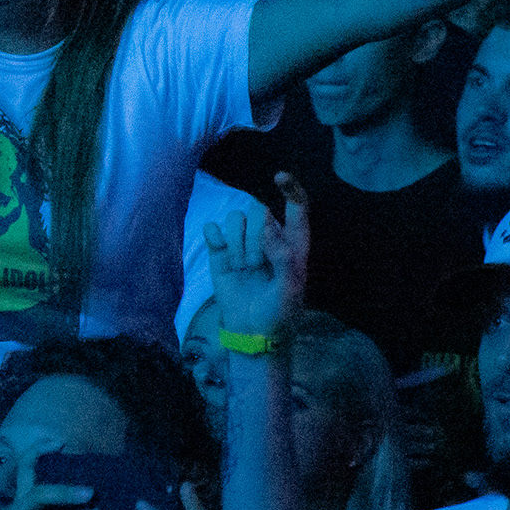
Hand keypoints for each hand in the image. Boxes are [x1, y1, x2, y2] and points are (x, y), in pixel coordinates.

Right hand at [203, 172, 308, 339]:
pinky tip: (223, 256)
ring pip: (235, 218)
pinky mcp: (221, 250)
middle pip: (257, 209)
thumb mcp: (290, 289)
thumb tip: (265, 221)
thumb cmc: (278, 312)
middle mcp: (268, 235)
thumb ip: (282, 255)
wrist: (251, 331)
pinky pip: (213, 228)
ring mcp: (243, 241)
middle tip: (256, 265)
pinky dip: (215, 239)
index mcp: (293, 241)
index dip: (290, 188)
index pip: (296, 205)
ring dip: (237, 243)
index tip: (278, 177)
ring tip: (242, 268)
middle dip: (254, 236)